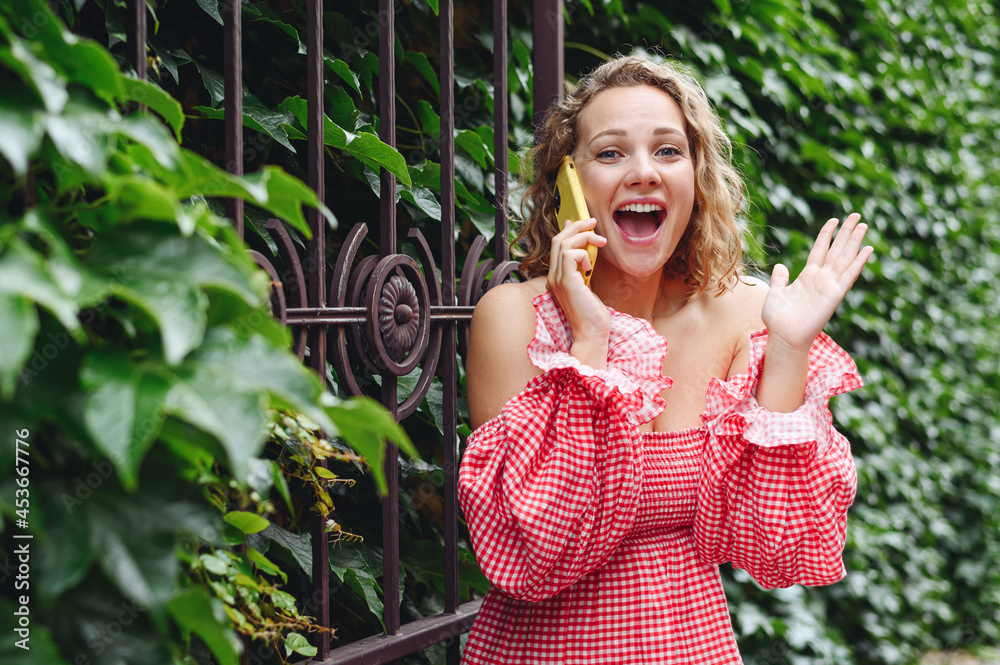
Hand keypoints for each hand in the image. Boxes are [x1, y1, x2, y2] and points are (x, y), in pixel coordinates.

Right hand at [546, 218, 609, 365]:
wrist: (591, 333)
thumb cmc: (592, 314)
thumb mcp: (587, 284)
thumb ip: (583, 267)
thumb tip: (584, 248)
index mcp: (555, 277)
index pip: (556, 245)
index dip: (568, 230)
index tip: (582, 222)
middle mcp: (552, 277)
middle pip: (558, 240)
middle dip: (576, 226)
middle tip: (593, 221)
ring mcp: (556, 279)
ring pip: (563, 243)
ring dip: (584, 236)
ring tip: (600, 241)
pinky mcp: (566, 282)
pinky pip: (571, 254)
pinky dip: (583, 253)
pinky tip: (590, 266)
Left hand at [762, 213, 873, 353]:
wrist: (783, 337)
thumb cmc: (778, 319)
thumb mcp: (775, 293)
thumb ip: (780, 279)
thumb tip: (781, 266)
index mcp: (807, 276)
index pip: (820, 249)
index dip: (826, 234)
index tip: (834, 220)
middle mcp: (821, 278)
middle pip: (836, 250)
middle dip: (846, 232)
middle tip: (856, 215)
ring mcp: (829, 285)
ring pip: (845, 258)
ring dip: (854, 241)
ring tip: (863, 225)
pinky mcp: (835, 294)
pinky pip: (849, 275)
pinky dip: (858, 262)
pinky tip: (868, 249)